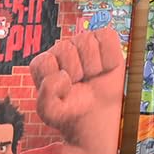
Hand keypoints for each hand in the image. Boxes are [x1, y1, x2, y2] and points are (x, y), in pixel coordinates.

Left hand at [30, 28, 126, 153]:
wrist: (100, 116)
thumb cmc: (73, 112)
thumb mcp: (52, 113)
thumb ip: (46, 99)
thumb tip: (62, 76)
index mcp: (43, 63)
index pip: (45, 61)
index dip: (57, 79)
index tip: (65, 91)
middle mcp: (61, 49)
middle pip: (66, 49)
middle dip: (77, 72)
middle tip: (81, 85)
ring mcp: (83, 42)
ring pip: (87, 43)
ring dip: (94, 66)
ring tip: (92, 77)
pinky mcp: (104, 39)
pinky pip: (107, 37)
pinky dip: (109, 57)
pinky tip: (105, 68)